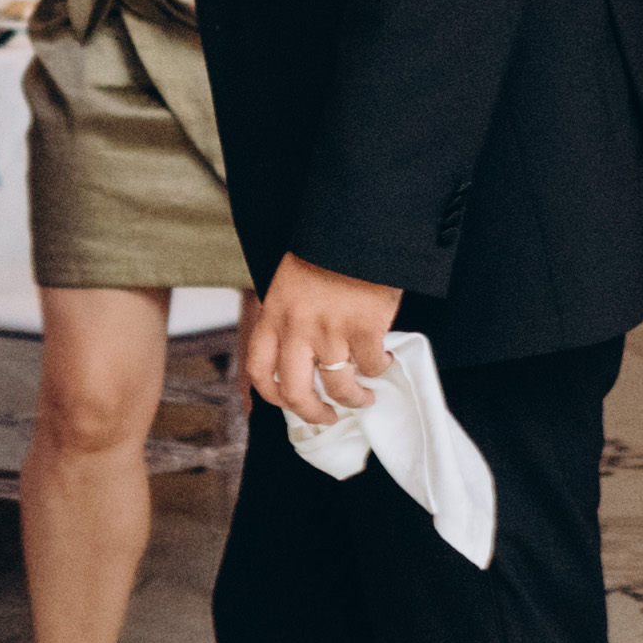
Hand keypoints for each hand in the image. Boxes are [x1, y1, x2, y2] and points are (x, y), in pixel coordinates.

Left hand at [239, 253, 402, 433]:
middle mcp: (296, 329)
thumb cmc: (326, 251)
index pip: (259, 371)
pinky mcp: (365, 329)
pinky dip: (380, 369)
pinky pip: (372, 366)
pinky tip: (383, 361)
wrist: (358, 226)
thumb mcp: (290, 282)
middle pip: (295, 394)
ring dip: (355, 399)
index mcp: (273, 316)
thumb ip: (288, 316)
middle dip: (313, 413)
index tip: (288, 404)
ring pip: (339, 387)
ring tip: (365, 397)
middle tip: (328, 417)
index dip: (272, 396)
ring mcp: (331, 331)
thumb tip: (299, 354)